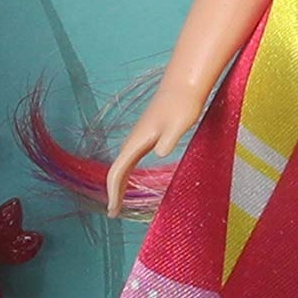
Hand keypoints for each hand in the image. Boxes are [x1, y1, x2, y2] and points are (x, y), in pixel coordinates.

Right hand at [107, 79, 203, 214]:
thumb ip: (169, 139)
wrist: (184, 84)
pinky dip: (126, 172)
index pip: (118, 171)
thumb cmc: (183, 104)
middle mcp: (134, 139)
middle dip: (113, 192)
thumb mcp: (179, 123)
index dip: (114, 192)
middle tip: (113, 213)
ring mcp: (139, 136)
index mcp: (138, 140)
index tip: (113, 211)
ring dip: (118, 182)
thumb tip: (161, 152)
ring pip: (122, 163)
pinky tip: (131, 176)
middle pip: (116, 169)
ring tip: (118, 201)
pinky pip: (130, 158)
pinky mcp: (147, 134)